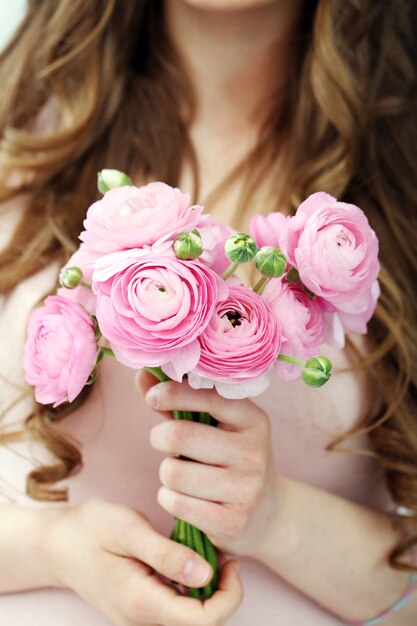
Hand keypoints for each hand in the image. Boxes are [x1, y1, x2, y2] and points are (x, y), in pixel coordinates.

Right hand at [40, 498, 241, 625]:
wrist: (56, 544)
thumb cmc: (90, 530)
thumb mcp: (128, 530)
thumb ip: (166, 554)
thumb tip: (205, 573)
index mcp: (141, 602)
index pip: (202, 622)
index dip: (227, 596)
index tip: (229, 560)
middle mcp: (141, 619)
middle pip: (201, 625)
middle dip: (223, 593)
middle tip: (223, 555)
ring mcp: (139, 618)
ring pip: (191, 620)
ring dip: (209, 592)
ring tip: (207, 553)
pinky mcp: (140, 610)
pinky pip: (177, 609)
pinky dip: (192, 589)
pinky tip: (188, 560)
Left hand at [138, 371, 278, 557]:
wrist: (269, 514)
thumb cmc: (229, 459)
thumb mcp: (216, 427)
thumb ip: (179, 400)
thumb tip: (142, 372)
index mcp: (253, 420)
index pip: (209, 396)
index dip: (173, 392)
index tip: (152, 397)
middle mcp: (254, 451)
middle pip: (180, 435)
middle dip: (159, 437)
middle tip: (163, 442)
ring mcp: (246, 488)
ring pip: (173, 472)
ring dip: (166, 473)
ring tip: (181, 474)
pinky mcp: (233, 521)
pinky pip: (176, 503)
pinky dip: (169, 498)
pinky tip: (184, 497)